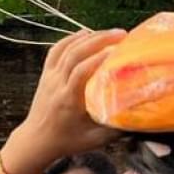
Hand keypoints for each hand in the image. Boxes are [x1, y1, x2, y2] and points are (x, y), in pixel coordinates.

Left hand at [6, 29, 126, 173]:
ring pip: (64, 49)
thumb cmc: (66, 140)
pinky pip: (55, 51)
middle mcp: (56, 84)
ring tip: (109, 32)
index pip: (80, 72)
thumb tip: (136, 114)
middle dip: (98, 40)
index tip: (119, 50)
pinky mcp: (45, 75)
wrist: (36, 140)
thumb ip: (116, 127)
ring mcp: (48, 78)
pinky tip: (85, 34)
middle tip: (121, 34)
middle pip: (74, 54)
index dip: (99, 58)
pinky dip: (69, 39)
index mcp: (68, 99)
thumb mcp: (95, 139)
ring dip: (87, 37)